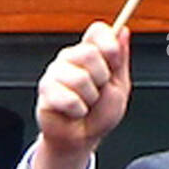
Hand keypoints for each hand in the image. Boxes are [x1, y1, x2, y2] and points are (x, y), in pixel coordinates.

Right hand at [33, 22, 130, 168]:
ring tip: (85, 103)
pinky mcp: (45, 90)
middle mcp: (70, 57)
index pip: (97, 31)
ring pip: (80, 78)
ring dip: (90, 99)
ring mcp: (55, 72)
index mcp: (91, 52)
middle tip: (98, 92)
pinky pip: (69, 99)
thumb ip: (120, 60)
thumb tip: (123, 31)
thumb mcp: (119, 86)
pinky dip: (78, 111)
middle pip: (90, 53)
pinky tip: (74, 112)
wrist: (83, 138)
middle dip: (102, 79)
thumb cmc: (100, 113)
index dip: (108, 42)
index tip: (114, 58)